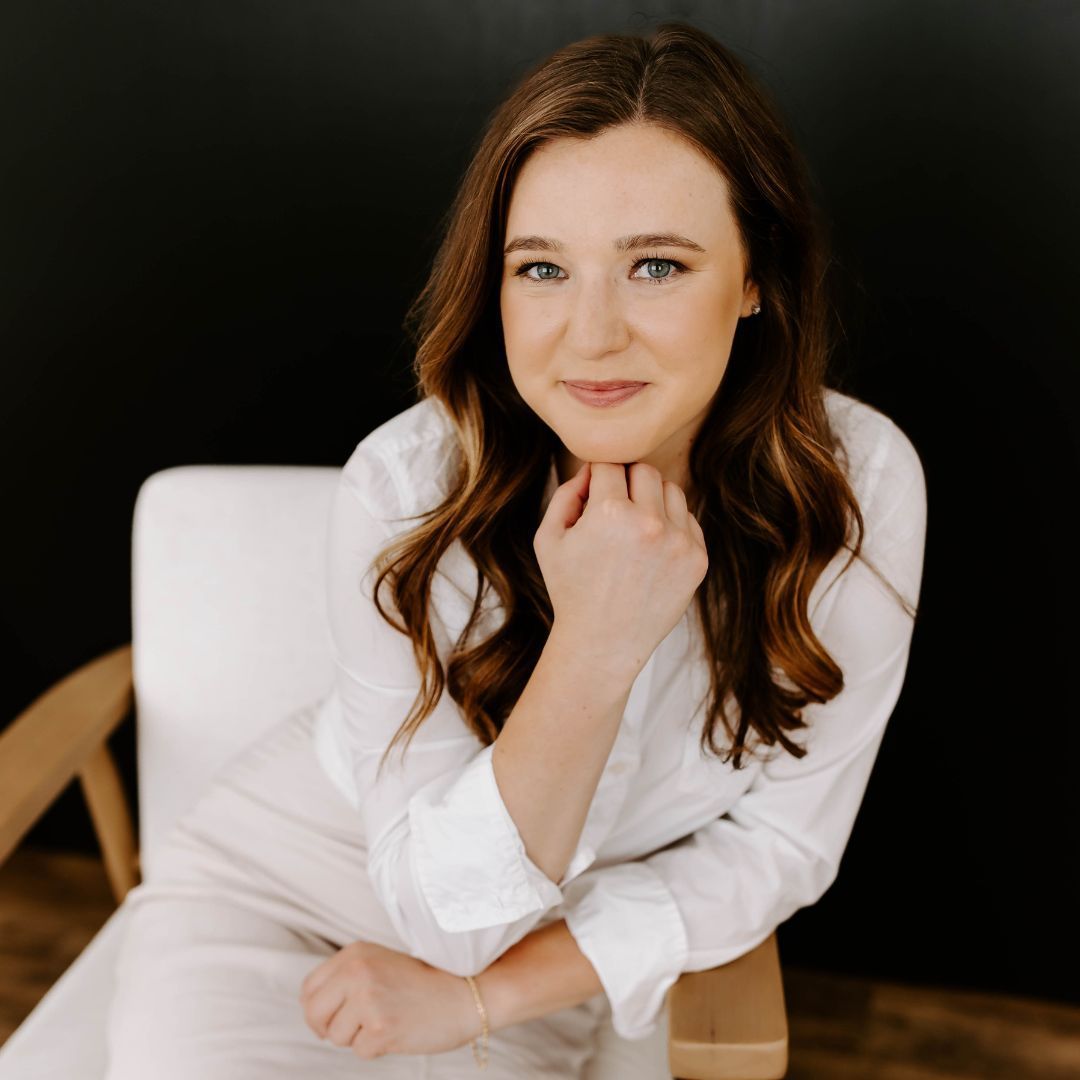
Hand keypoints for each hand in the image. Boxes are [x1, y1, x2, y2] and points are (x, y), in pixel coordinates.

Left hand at [299, 939, 480, 1060]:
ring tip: (386, 1021)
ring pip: (335, 1037)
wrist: (464, 993)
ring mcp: (368, 998)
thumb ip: (345, 979)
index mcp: (354, 953)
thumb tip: (311, 1010)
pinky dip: (377, 1049)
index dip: (318, 1009)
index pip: (309, 989)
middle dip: (329, 1028)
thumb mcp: (378, 965)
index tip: (337, 1016)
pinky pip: (360, 1052)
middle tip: (355, 1029)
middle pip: (313, 1014)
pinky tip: (398, 1030)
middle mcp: (357, 971)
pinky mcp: (381, 1027)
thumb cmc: (421, 984)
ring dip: (357, 1038)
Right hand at [533, 461, 708, 683]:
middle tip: (612, 509)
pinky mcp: (697, 560)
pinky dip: (670, 526)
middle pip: (644, 470)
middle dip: (626, 482)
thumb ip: (567, 492)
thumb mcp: (548, 538)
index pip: (610, 464)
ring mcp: (679, 542)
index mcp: (610, 513)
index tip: (592, 496)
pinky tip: (649, 549)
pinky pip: (688, 520)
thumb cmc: (571, 590)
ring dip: (651, 500)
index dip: (596, 476)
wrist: (603, 644)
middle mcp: (650, 523)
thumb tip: (593, 469)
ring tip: (632, 528)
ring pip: (671, 490)